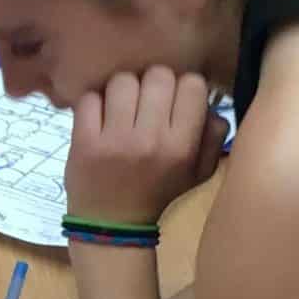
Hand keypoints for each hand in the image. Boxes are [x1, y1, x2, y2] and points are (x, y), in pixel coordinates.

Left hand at [65, 68, 223, 225]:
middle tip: (146, 102)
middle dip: (153, 83)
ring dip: (122, 90)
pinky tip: (99, 118)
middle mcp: (151, 140)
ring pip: (123, 80)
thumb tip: (212, 105)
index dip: (184, 87)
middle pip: (158, 75)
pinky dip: (93, 103)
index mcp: (182, 147)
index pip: (192, 85)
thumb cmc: (158, 191)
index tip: (175, 100)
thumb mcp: (198, 174)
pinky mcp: (85, 141)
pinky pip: (90, 97)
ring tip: (121, 108)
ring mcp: (115, 139)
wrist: (112, 223)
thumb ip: (213, 138)